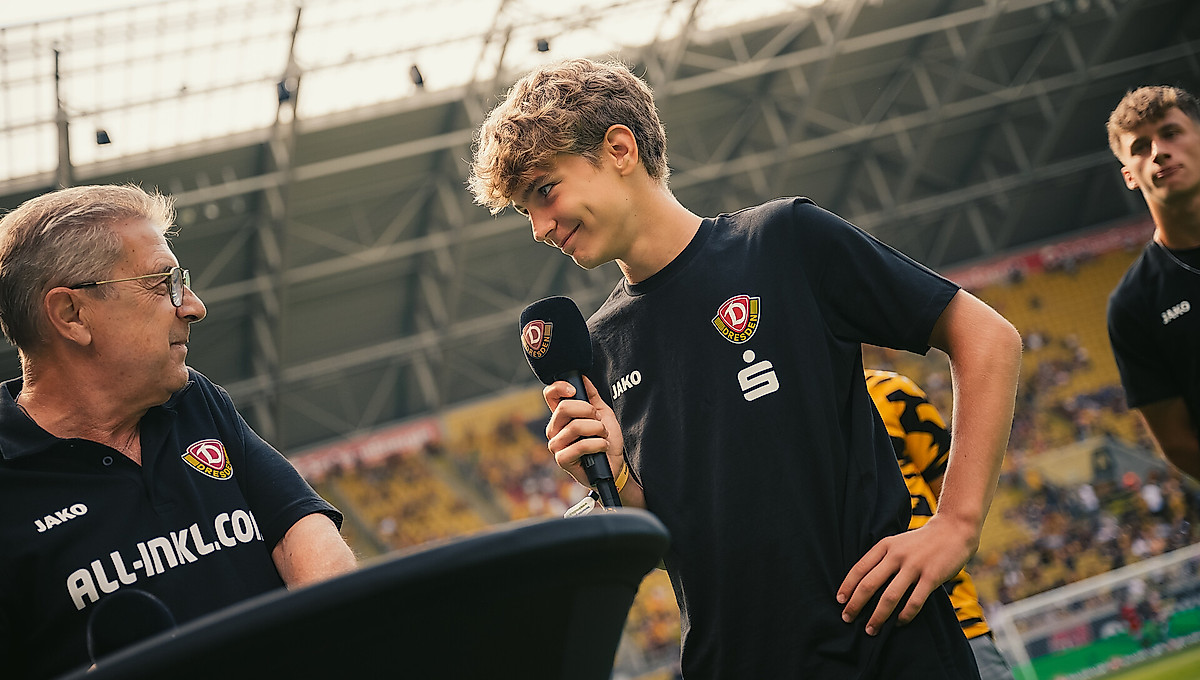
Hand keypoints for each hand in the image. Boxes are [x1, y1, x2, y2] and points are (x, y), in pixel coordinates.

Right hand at [543, 375, 624, 489]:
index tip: (574, 389)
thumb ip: (592, 397)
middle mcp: (555, 429)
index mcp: (562, 417)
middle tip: (599, 420)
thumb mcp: (603, 414)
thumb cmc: (606, 441)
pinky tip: (602, 447)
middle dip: (588, 411)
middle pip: (563, 408)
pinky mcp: (562, 459)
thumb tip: (583, 378)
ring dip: (597, 429)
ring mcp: (556, 445)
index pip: (550, 395)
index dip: (559, 387)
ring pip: (575, 427)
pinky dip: (597, 444)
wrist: (615, 466)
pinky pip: (580, 445)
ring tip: (604, 436)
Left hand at [836, 514, 976, 634]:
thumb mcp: (897, 542)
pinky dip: (904, 615)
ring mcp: (915, 566)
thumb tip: (865, 585)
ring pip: (890, 597)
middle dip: (856, 604)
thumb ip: (883, 559)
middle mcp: (897, 555)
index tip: (840, 601)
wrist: (954, 528)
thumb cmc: (922, 541)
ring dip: (878, 616)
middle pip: (870, 584)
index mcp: (885, 546)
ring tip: (871, 629)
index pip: (859, 568)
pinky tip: (898, 623)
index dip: (847, 586)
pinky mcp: (932, 577)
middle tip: (847, 618)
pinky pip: (914, 601)